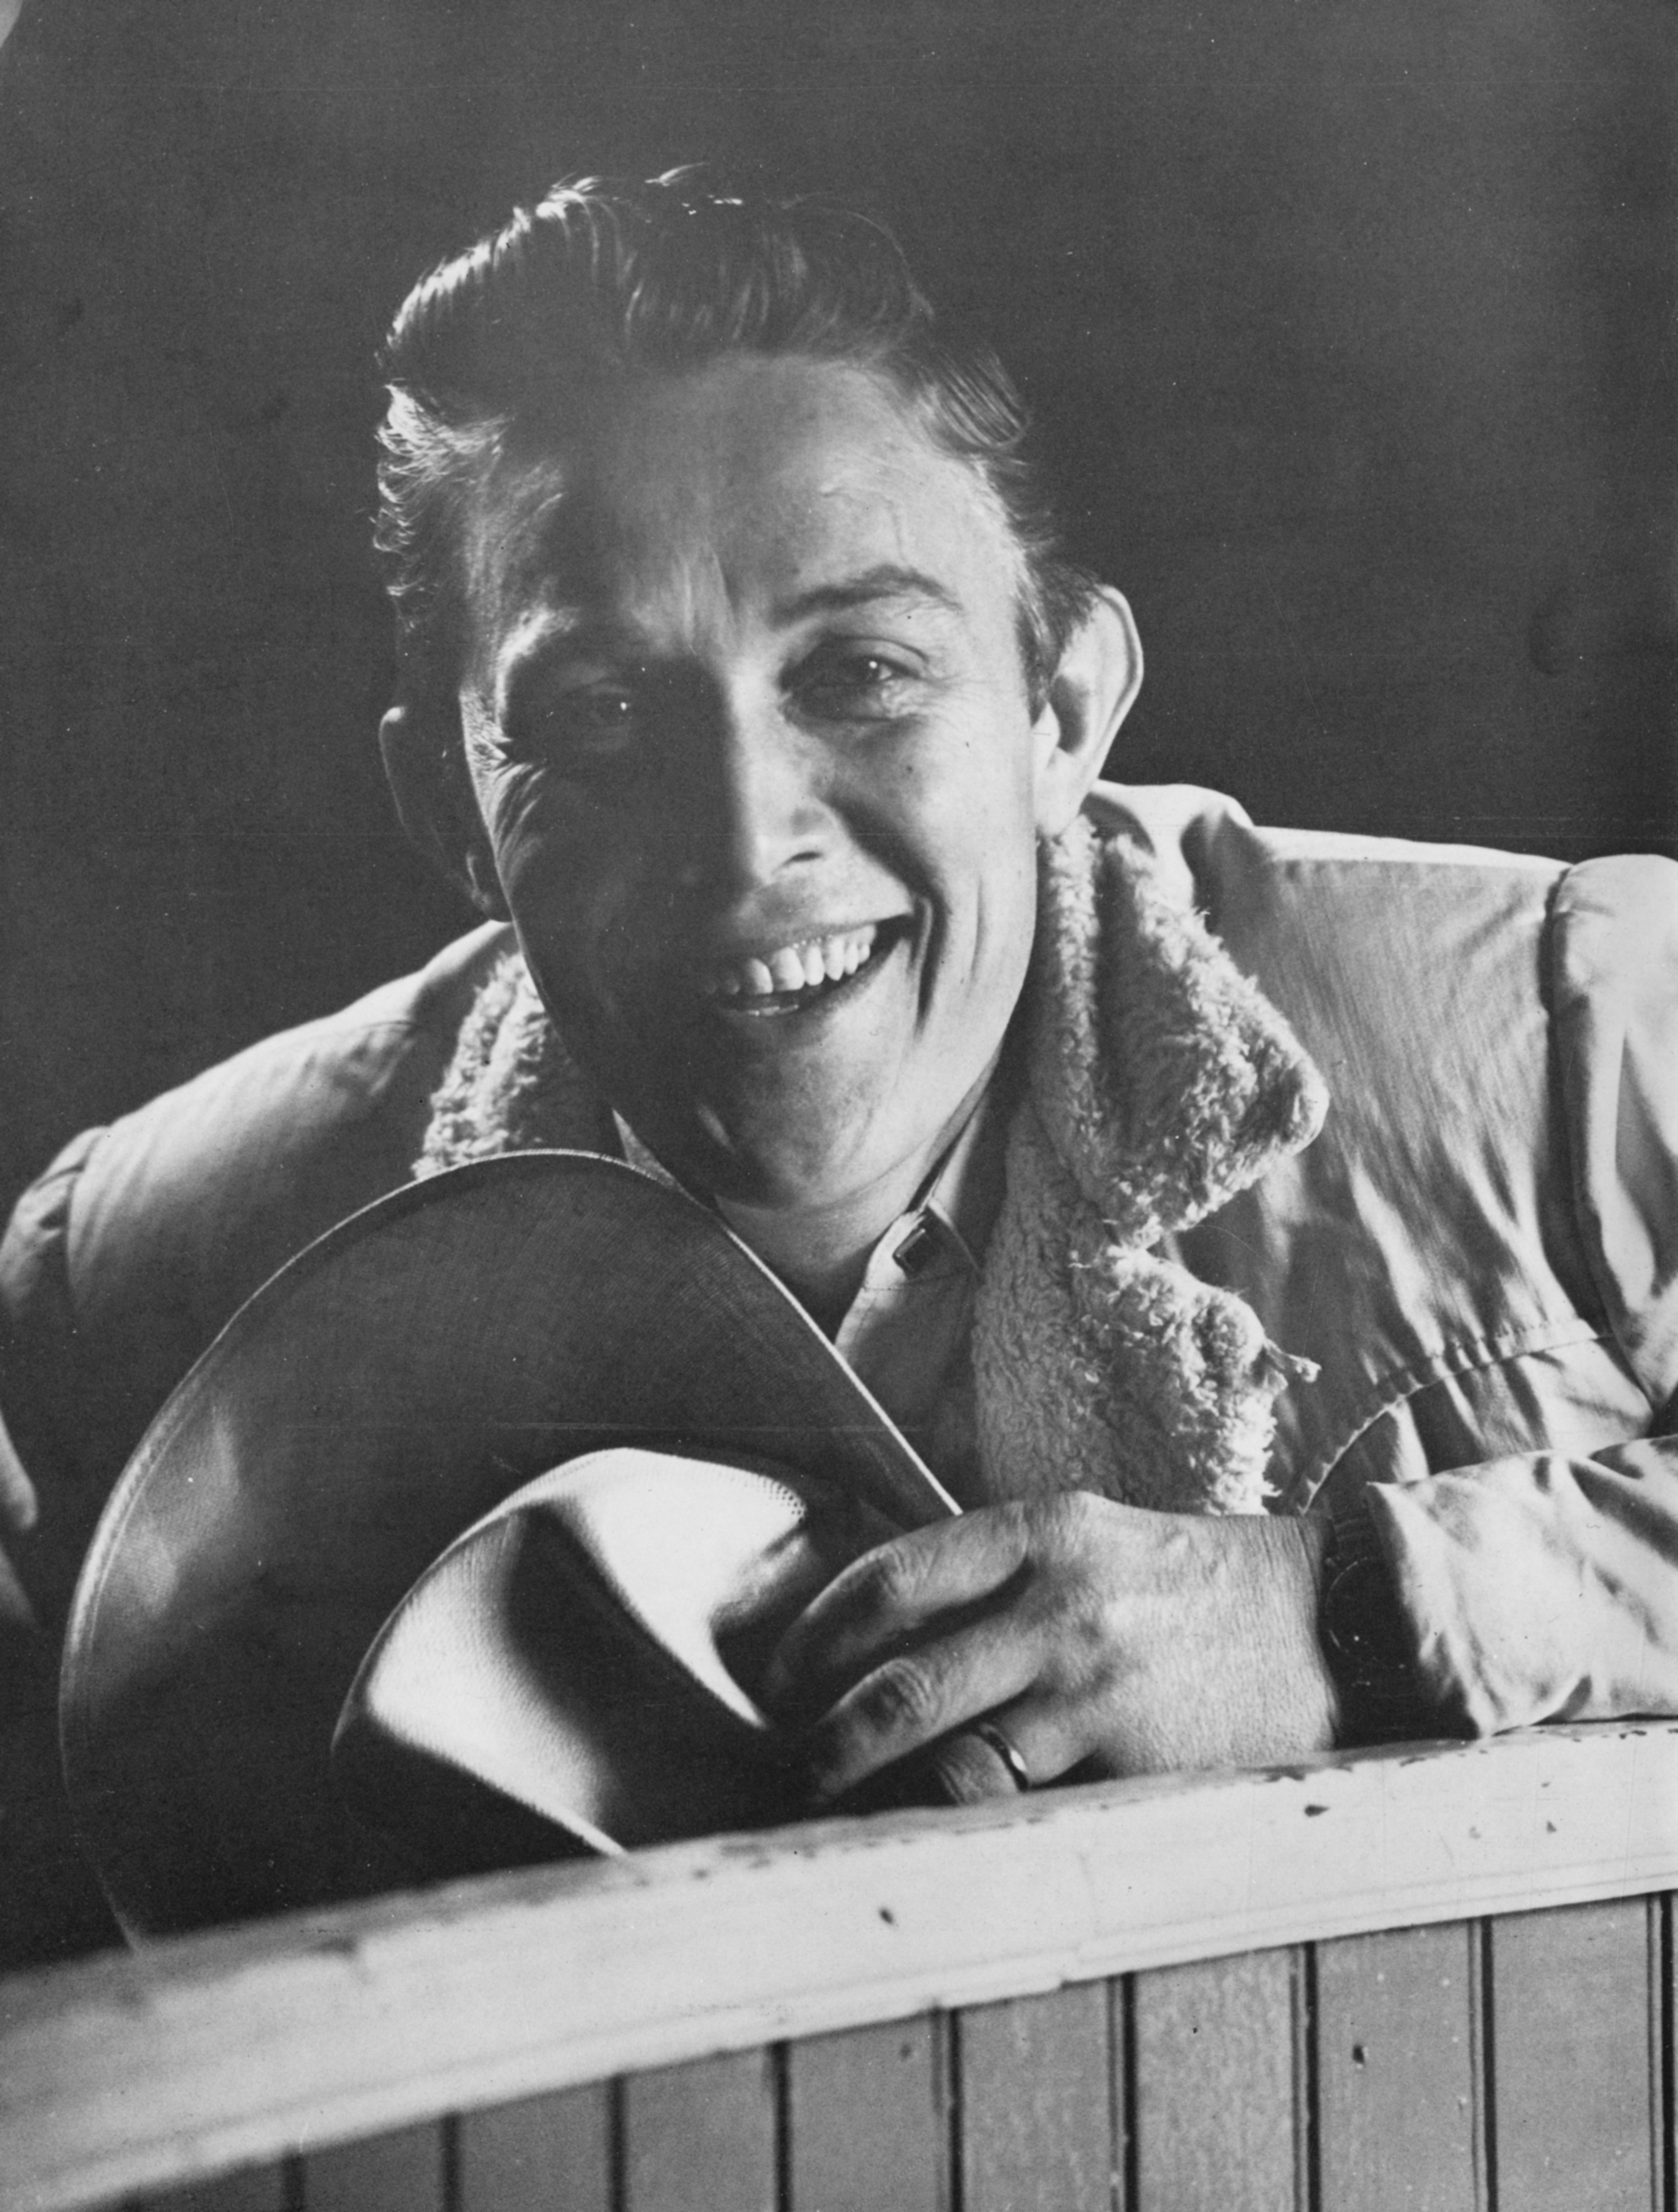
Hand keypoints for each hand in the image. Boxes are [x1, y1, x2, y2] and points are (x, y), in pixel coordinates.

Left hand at [760, 1493, 1336, 1805]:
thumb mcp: (1096, 1541)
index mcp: (1042, 1529)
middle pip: (900, 1681)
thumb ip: (997, 1572)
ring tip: (841, 1817)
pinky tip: (935, 1839)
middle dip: (823, 1738)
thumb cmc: (1195, 1587)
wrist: (1337, 1617)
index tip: (776, 1674)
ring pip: (952, 1756)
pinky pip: (1028, 1806)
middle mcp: (1061, 1599)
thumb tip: (880, 1630)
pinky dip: (969, 1827)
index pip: (889, 1577)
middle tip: (789, 1766)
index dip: (813, 1635)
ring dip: (882, 1796)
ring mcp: (1099, 1683)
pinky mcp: (1140, 1758)